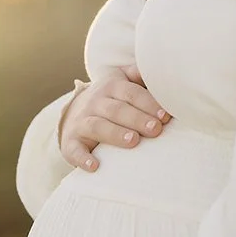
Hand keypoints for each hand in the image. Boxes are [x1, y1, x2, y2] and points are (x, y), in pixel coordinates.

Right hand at [58, 65, 172, 173]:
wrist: (74, 114)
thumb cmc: (111, 100)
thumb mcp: (122, 81)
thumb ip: (140, 76)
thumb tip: (163, 70)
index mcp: (111, 86)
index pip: (131, 93)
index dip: (149, 104)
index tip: (165, 116)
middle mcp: (95, 102)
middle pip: (117, 109)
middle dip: (137, 119)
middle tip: (155, 129)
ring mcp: (81, 122)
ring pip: (98, 126)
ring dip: (115, 134)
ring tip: (133, 141)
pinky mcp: (71, 142)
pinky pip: (75, 150)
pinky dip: (83, 158)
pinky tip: (94, 166)